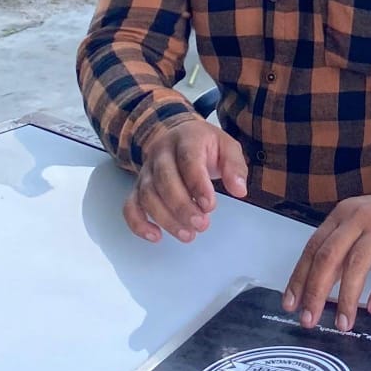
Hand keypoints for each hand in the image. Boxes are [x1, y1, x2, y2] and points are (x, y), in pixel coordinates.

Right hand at [124, 116, 247, 243]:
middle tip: (201, 225)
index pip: (188, 160)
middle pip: (164, 180)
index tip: (210, 206)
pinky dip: (138, 223)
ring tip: (187, 235)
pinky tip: (155, 236)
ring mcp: (147, 170)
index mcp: (186, 138)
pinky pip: (130, 205)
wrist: (178, 134)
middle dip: (182, 206)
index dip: (197, 185)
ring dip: (165, 218)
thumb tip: (239, 189)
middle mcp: (161, 153)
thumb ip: (234, 166)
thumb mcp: (227, 146)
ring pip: (147, 195)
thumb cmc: (205, 144)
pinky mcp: (138, 187)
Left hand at [282, 193, 370, 331]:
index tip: (291, 305)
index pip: (313, 248)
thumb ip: (337, 254)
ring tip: (344, 322)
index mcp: (340, 216)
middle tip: (310, 319)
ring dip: (347, 298)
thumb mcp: (356, 230)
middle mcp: (357, 218)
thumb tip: (313, 290)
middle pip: (329, 256)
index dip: (299, 278)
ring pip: (357, 264)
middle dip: (316, 291)